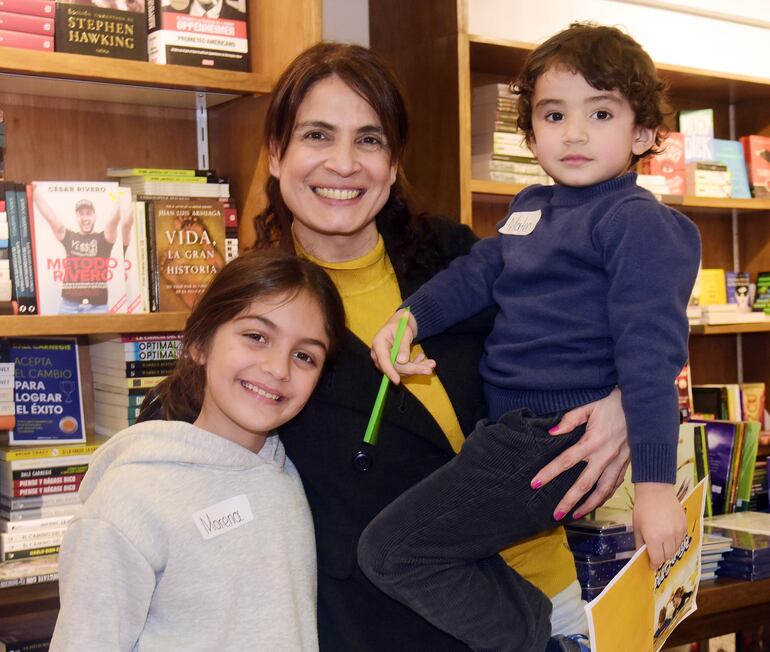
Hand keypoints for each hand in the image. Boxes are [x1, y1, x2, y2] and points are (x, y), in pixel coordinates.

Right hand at [370, 309, 433, 383]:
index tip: (397, 381)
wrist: (401, 323)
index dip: (390, 372)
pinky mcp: (393, 365)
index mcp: (379, 344)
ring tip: (431, 363)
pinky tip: (422, 358)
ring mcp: (386, 361)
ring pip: (402, 371)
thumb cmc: (401, 325)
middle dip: (413, 369)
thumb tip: (402, 361)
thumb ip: (403, 346)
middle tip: (429, 369)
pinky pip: (405, 370)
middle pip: (395, 368)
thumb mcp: (404, 332)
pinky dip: (415, 366)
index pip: (383, 361)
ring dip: (417, 368)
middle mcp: (380, 355)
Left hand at [530, 388, 629, 519]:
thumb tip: (552, 432)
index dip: (549, 473)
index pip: (565, 461)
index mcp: (593, 441)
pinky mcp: (627, 464)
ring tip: (574, 516)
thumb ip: (570, 419)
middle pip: (584, 484)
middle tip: (555, 515)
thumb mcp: (590, 405)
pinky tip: (596, 503)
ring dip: (588, 505)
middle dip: (568, 501)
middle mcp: (605, 456)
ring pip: (602, 491)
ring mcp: (618, 462)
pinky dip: (605, 497)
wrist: (644, 406)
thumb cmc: (614, 403)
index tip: (535, 483)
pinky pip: (615, 486)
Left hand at [633, 483, 686, 567]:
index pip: (657, 560)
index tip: (651, 565)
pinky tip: (668, 535)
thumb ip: (640, 544)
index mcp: (653, 538)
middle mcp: (668, 536)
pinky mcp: (684, 526)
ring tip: (661, 543)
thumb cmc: (643, 508)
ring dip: (669, 550)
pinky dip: (675, 541)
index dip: (654, 565)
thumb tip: (642, 556)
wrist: (655, 491)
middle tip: (655, 554)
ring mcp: (678, 531)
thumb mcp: (637, 527)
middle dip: (661, 558)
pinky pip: (681, 540)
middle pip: (667, 557)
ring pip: (676, 549)